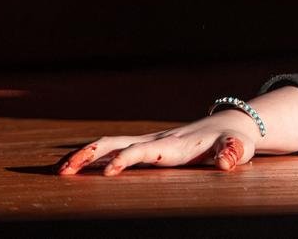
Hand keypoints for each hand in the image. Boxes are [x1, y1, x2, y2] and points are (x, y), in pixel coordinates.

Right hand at [56, 111, 262, 175]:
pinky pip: (115, 148)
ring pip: (110, 144)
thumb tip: (227, 162)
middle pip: (117, 143)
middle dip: (90, 155)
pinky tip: (74, 167)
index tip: (107, 174)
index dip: (127, 160)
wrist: (231, 124)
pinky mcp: (147, 146)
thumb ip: (232, 154)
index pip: (144, 151)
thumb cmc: (234, 140)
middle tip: (64, 171)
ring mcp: (150, 141)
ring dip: (84, 155)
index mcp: (175, 145)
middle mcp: (157, 140)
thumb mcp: (238, 148)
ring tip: (60, 171)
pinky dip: (92, 156)